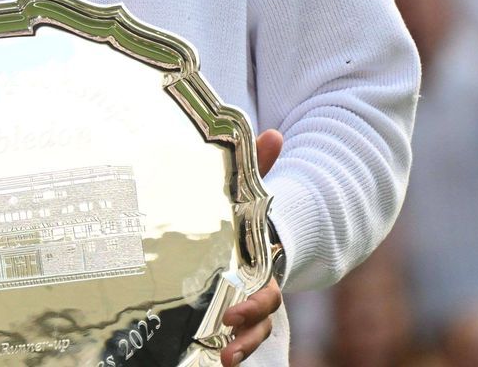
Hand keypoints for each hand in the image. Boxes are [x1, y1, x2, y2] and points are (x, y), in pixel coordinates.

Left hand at [222, 129, 283, 364]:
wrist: (262, 226)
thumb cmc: (253, 208)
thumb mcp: (253, 188)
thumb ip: (261, 166)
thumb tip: (273, 133)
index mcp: (264, 263)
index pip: (266, 291)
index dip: (253, 305)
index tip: (232, 314)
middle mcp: (258, 287)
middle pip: (260, 319)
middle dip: (246, 333)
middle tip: (224, 346)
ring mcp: (245, 299)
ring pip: (251, 331)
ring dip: (240, 347)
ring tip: (222, 361)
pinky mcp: (226, 304)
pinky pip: (230, 329)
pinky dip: (223, 342)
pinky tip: (204, 355)